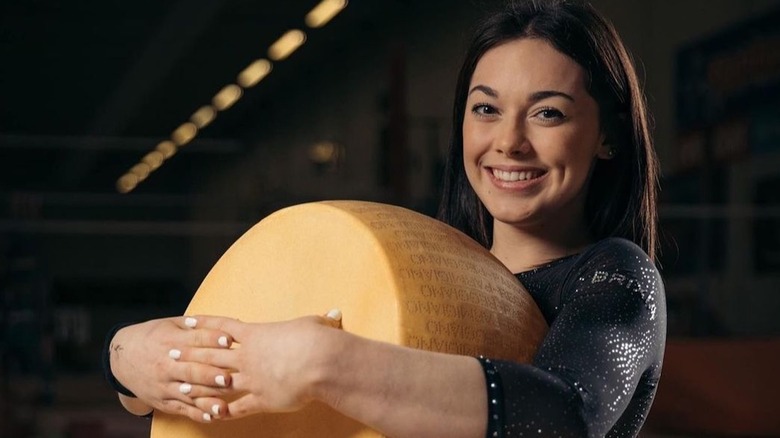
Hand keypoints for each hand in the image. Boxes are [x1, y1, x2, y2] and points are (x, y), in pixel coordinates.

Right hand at [109, 316, 233, 421]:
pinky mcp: (163, 401)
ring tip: (224, 405)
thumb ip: (197, 325)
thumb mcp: (171, 324)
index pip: (194, 340)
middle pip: (191, 370)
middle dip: (209, 375)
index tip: (229, 340)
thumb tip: (227, 323)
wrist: (122, 358)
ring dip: (207, 399)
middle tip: (228, 377)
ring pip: (188, 393)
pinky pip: (182, 409)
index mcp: (171, 341)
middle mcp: (167, 365)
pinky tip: (211, 417)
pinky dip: (197, 414)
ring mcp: (164, 385)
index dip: (212, 339)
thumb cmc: (153, 337)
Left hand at [180, 310, 342, 418]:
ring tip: (179, 385)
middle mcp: (248, 357)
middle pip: (211, 355)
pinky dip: (222, 411)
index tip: (187, 323)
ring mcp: (251, 379)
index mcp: (256, 334)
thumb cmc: (317, 339)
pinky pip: (236, 407)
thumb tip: (335, 315)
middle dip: (189, 355)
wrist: (320, 362)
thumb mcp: (315, 324)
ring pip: (216, 382)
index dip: (204, 325)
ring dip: (197, 384)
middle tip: (170, 354)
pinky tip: (210, 415)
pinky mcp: (260, 399)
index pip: (223, 327)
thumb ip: (319, 321)